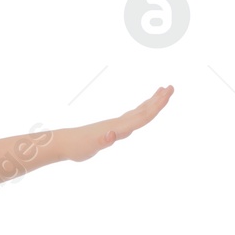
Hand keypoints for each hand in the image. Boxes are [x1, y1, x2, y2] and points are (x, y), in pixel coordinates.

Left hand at [59, 85, 173, 162]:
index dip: (156, 106)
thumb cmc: (77, 147)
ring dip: (151, 103)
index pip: (142, 116)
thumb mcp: (91, 146)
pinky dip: (140, 112)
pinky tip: (142, 111)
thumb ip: (102, 141)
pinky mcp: (112, 129)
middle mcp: (118, 123)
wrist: (63, 143)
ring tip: (161, 92)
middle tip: (171, 87)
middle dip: (158, 100)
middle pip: (143, 110)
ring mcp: (115, 125)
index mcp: (118, 127)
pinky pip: (131, 118)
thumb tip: (112, 135)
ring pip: (138, 112)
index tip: (167, 93)